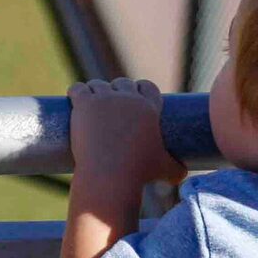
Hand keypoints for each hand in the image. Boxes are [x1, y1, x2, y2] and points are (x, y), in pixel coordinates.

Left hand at [68, 79, 174, 193]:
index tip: (134, 97)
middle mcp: (128, 98)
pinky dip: (76, 92)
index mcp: (149, 107)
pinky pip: (78, 89)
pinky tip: (74, 97)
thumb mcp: (165, 170)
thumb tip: (183, 175)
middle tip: (111, 105)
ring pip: (98, 84)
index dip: (140, 89)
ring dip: (95, 91)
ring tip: (92, 102)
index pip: (147, 86)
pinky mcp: (85, 104)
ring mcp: (105, 99)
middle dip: (117, 90)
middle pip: (122, 83)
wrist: (110, 174)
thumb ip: (177, 169)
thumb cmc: (138, 173)